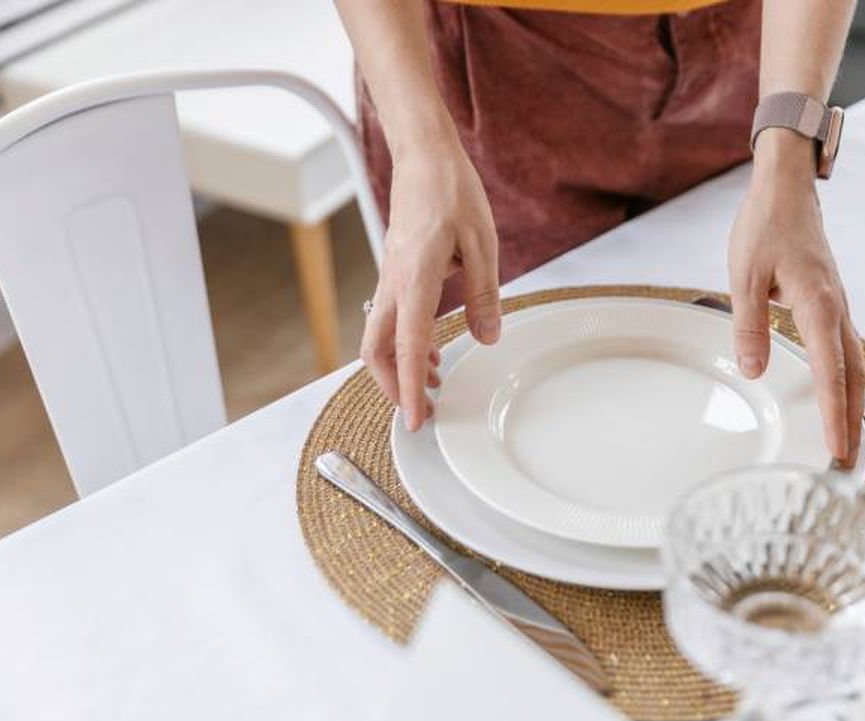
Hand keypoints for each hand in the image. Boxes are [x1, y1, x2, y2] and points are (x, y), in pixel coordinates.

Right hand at [361, 131, 499, 430]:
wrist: (424, 156)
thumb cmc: (452, 192)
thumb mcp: (482, 245)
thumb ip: (484, 296)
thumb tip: (487, 338)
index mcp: (415, 278)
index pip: (405, 346)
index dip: (409, 388)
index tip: (418, 419)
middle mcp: (394, 282)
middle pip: (376, 350)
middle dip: (394, 387)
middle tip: (423, 410)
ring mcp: (390, 278)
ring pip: (380, 336)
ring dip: (401, 366)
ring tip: (434, 384)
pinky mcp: (396, 272)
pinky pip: (392, 317)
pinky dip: (406, 342)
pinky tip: (431, 349)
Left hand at [728, 129, 864, 467]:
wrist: (787, 189)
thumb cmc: (765, 227)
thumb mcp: (744, 276)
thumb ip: (750, 326)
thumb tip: (755, 370)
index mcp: (817, 304)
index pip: (829, 370)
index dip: (833, 413)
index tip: (837, 448)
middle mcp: (836, 309)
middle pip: (854, 376)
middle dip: (852, 421)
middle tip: (848, 463)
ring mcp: (837, 306)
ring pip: (854, 364)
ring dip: (852, 404)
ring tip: (848, 440)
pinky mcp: (831, 303)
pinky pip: (845, 350)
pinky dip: (846, 379)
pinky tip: (839, 394)